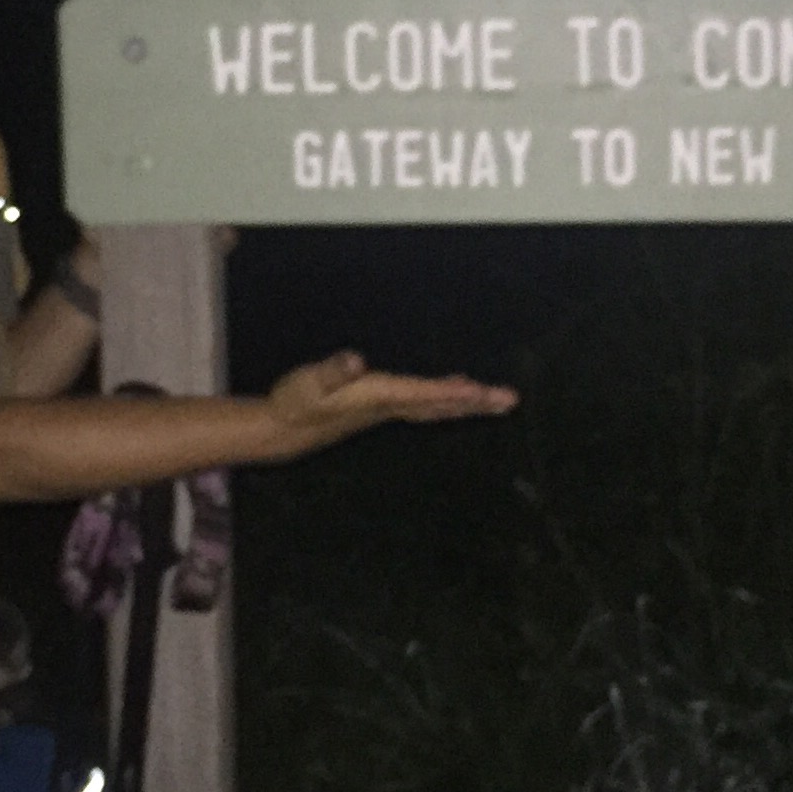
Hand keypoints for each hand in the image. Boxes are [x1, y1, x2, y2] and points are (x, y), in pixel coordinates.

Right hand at [261, 351, 516, 458]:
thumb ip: (332, 371)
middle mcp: (389, 407)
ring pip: (436, 408)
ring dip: (466, 403)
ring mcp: (388, 411)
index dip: (453, 392)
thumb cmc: (294, 403)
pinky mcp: (383, 409)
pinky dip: (446, 399)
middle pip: (440, 406)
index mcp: (378, 398)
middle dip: (475, 402)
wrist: (283, 431)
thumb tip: (355, 360)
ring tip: (495, 400)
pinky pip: (425, 405)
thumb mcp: (308, 383)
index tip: (483, 391)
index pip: (423, 395)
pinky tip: (456, 393)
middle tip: (509, 400)